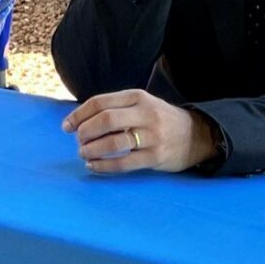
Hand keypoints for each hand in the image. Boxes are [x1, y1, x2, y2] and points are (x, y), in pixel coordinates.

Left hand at [64, 89, 217, 174]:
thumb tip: (78, 121)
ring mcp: (152, 136)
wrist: (198, 135)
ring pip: (113, 143)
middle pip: (105, 120)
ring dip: (92, 150)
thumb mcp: (141, 104)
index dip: (78, 115)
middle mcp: (145, 114)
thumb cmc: (159, 119)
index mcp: (137, 97)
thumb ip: (114, 108)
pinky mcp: (156, 156)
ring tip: (83, 153)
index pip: (100, 102)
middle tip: (78, 140)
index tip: (66, 127)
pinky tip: (93, 165)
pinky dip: (103, 166)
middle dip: (85, 132)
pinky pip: (123, 163)